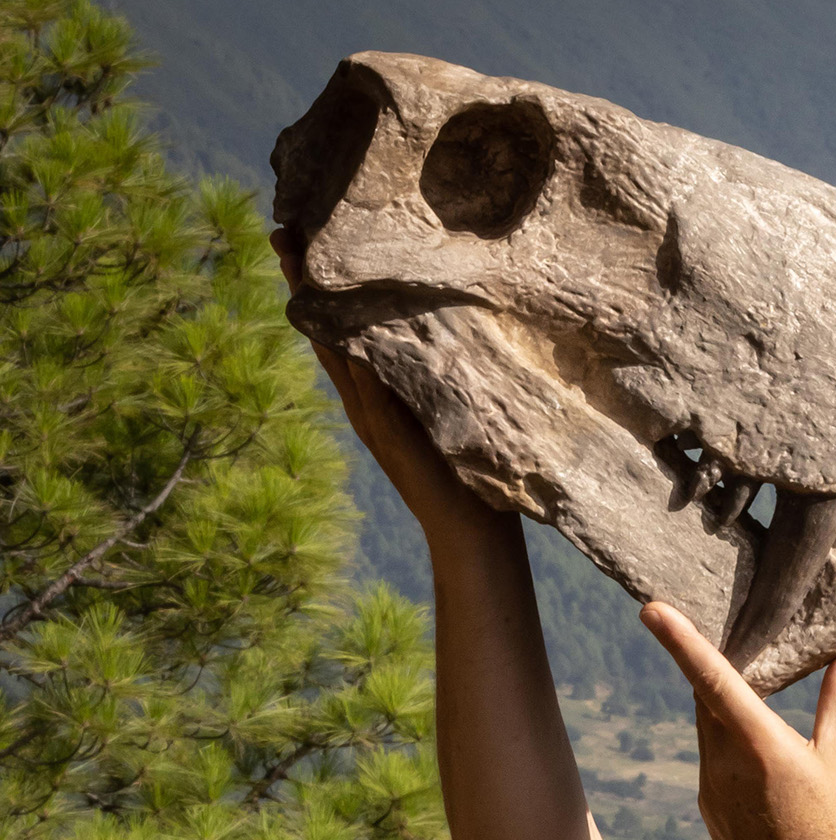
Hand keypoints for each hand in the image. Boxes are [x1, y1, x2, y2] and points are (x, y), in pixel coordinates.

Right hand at [270, 228, 505, 544]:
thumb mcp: (449, 407)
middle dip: (303, 280)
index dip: (321, 286)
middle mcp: (363, 399)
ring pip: (332, 348)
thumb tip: (452, 325)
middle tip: (283, 231)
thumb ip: (437, 374)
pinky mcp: (388, 431)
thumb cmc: (469, 470)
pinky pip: (363, 382)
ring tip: (295, 257)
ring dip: (314, 303)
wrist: (470, 529)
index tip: (308, 238)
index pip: (339, 327)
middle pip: (323, 328)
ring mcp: (371, 415)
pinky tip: (338, 317)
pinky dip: (348, 350)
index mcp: (376, 391)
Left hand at [640, 601, 835, 839]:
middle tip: (729, 635)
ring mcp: (711, 790)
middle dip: (711, 666)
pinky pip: (712, 760)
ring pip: (709, 729)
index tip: (652, 609)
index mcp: (758, 746)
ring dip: (724, 707)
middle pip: (706, 698)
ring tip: (758, 692)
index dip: (680, 640)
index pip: (711, 679)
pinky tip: (760, 754)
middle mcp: (723, 764)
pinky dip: (728, 742)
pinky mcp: (710, 810)